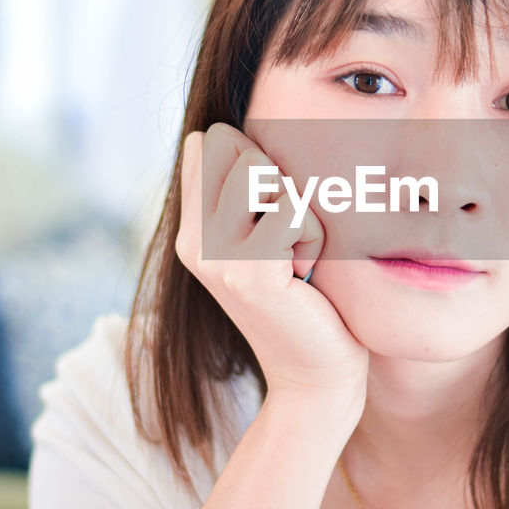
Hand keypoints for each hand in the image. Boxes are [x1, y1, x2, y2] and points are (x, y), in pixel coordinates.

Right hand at [176, 122, 368, 407]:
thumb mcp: (266, 239)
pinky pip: (292, 209)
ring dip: (298, 207)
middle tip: (288, 239)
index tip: (272, 214)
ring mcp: (215, 257)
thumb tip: (225, 132)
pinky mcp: (250, 273)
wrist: (317, 377)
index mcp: (191, 229)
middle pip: (234, 145)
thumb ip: (246, 193)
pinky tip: (307, 275)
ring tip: (298, 255)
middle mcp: (192, 240)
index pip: (210, 141)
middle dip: (278, 179)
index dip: (253, 160)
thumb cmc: (309, 301)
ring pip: (261, 170)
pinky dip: (314, 236)